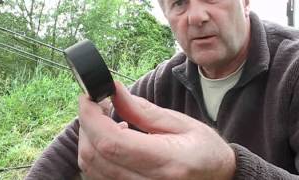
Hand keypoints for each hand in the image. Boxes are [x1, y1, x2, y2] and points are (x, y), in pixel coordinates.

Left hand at [78, 82, 235, 179]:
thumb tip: (114, 90)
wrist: (215, 178)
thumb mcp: (180, 123)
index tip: (88, 96)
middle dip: (87, 123)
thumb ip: (143, 110)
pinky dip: (95, 153)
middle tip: (97, 103)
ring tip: (105, 119)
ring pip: (90, 167)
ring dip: (89, 138)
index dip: (92, 117)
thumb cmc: (204, 150)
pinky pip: (96, 176)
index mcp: (167, 163)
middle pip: (96, 155)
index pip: (113, 142)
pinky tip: (110, 140)